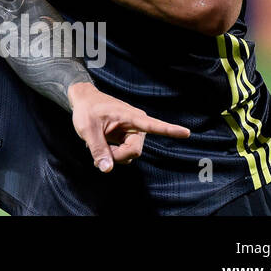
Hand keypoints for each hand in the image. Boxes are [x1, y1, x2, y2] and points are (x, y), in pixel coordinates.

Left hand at [67, 81, 190, 171]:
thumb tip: (107, 169)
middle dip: (116, 156)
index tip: (187, 132)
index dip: (170, 130)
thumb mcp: (88, 129)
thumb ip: (98, 149)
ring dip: (114, 156)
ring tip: (100, 143)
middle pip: (134, 152)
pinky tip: (103, 146)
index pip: (154, 125)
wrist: (84, 101)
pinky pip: (125, 155)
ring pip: (129, 156)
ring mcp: (134, 134)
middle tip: (99, 151)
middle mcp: (138, 126)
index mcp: (132, 117)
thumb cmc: (87, 111)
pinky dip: (113, 155)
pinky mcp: (129, 139)